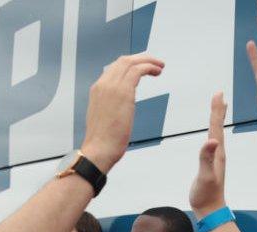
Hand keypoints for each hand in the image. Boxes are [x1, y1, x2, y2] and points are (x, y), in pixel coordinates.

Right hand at [80, 54, 164, 172]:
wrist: (99, 148)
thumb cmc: (103, 140)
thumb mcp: (104, 117)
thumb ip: (112, 106)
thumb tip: (122, 107)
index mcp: (97, 90)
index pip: (114, 68)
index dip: (130, 64)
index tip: (141, 66)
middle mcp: (103, 84)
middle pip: (123, 61)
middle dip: (141, 58)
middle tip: (154, 63)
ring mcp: (112, 87)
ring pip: (131, 62)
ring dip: (148, 61)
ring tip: (159, 66)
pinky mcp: (123, 92)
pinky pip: (138, 70)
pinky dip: (149, 67)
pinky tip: (156, 71)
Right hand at [190, 93, 228, 217]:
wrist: (210, 211)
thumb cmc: (206, 195)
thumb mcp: (205, 176)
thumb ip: (207, 158)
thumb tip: (211, 140)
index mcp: (218, 153)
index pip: (216, 127)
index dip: (216, 110)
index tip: (218, 93)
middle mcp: (219, 153)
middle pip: (218, 127)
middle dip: (218, 109)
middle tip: (219, 94)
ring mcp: (216, 158)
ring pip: (217, 133)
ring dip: (217, 119)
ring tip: (218, 107)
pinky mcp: (212, 163)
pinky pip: (213, 142)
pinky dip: (213, 132)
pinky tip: (213, 133)